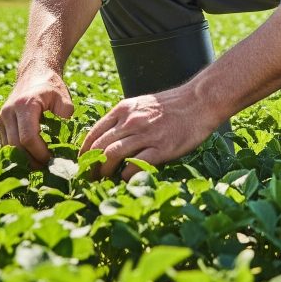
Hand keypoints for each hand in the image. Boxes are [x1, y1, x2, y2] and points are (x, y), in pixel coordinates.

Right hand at [0, 67, 73, 167]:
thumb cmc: (50, 85)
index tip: (52, 158)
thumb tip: (64, 137)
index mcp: (25, 105)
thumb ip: (66, 115)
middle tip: (47, 166)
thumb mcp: (63, 97)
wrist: (34, 73)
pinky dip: (17, 153)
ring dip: (24, 159)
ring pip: (8, 148)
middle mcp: (9, 112)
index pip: (28, 138)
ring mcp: (2, 117)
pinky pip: (6, 144)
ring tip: (40, 163)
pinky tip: (31, 156)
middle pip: (16, 146)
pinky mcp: (0, 123)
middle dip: (31, 160)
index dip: (40, 153)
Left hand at [80, 88, 222, 179]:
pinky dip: (126, 175)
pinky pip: (135, 165)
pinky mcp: (161, 148)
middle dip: (91, 165)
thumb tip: (109, 138)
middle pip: (100, 146)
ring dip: (104, 171)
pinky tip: (125, 179)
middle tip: (89, 177)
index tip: (82, 163)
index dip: (84, 151)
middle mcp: (131, 121)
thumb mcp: (141, 104)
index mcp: (124, 110)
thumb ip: (124, 119)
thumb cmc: (171, 105)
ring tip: (103, 180)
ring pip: (112, 155)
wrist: (198, 101)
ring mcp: (146, 135)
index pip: (94, 132)